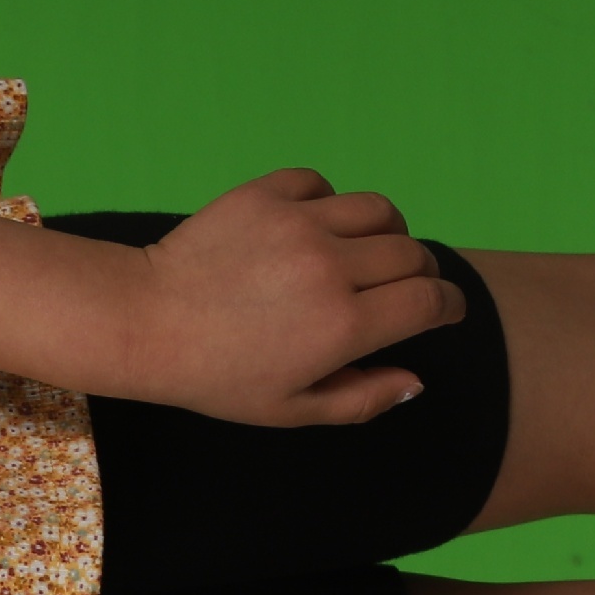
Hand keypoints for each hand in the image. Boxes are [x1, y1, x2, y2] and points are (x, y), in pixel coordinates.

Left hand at [124, 171, 468, 426]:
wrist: (145, 322)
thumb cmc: (215, 376)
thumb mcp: (289, 408)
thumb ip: (361, 399)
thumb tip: (416, 379)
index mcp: (342, 325)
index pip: (430, 300)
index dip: (449, 306)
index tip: (443, 311)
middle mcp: (330, 268)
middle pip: (412, 253)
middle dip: (418, 273)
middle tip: (399, 288)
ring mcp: (298, 224)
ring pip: (379, 210)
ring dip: (385, 232)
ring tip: (365, 252)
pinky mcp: (266, 194)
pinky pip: (322, 185)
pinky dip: (328, 204)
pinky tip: (312, 229)